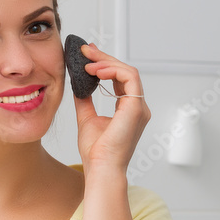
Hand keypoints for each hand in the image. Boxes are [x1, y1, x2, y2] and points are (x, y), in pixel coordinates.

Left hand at [73, 43, 150, 172]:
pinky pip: (129, 78)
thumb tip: (79, 84)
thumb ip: (85, 100)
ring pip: (129, 72)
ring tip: (88, 62)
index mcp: (129, 110)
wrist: (101, 168)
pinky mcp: (136, 107)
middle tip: (86, 50)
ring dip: (107, 62)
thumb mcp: (87, 118)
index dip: (105, 65)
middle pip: (125, 73)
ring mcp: (140, 107)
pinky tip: (96, 71)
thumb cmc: (96, 152)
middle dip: (104, 58)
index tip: (87, 56)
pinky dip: (113, 70)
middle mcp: (138, 107)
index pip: (120, 80)